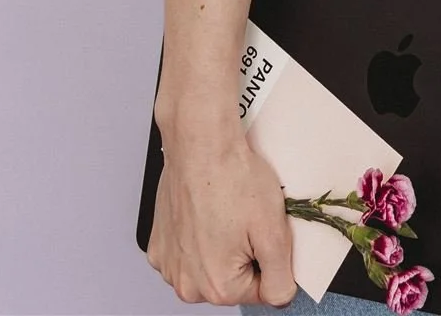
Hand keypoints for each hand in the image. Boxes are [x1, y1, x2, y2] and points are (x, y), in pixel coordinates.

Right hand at [147, 130, 297, 305]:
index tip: (262, 232)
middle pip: (233, 281)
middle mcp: (187, 284)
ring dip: (220, 245)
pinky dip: (198, 235)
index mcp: (218, 287)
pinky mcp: (158, 244)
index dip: (270, 258)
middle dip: (245, 254)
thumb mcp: (274, 232)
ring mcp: (169, 264)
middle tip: (245, 219)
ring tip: (224, 212)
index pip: (262, 290)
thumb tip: (281, 296)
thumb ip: (282, 279)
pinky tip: (204, 211)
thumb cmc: (231, 177)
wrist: (200, 143)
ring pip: (209, 266)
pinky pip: (187, 252)